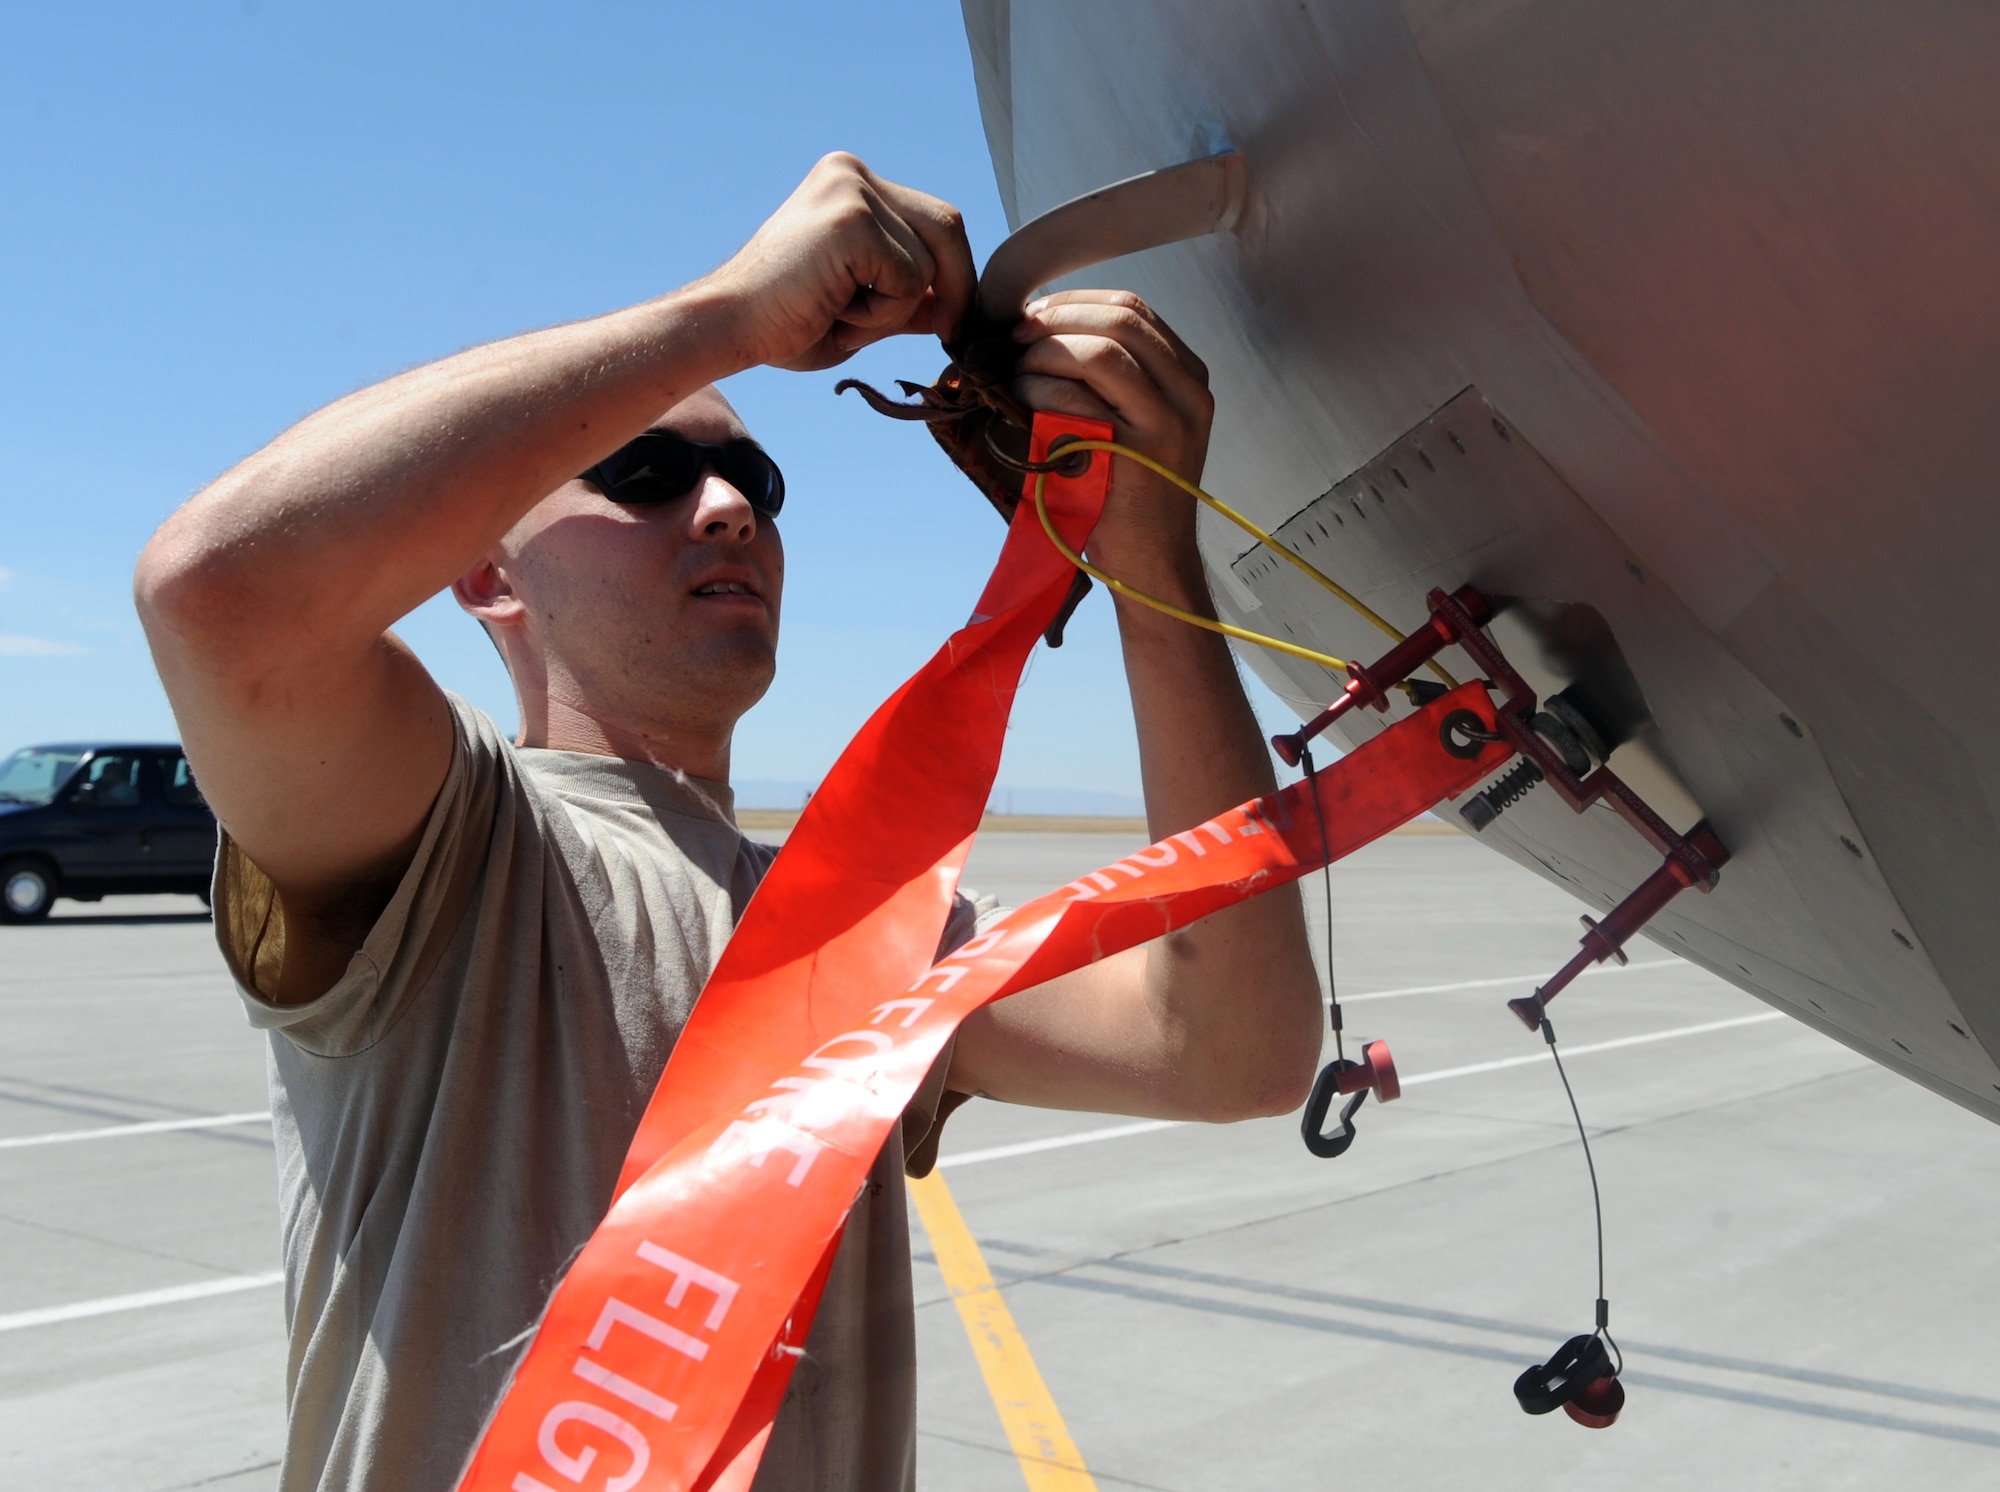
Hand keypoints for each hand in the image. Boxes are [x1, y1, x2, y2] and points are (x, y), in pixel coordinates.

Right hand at [705, 153, 974, 372]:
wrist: (729, 327)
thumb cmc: (785, 323)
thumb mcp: (864, 307)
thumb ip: (909, 295)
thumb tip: (957, 305)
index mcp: (851, 183)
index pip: (934, 220)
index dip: (955, 273)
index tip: (951, 320)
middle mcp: (853, 174)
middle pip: (947, 226)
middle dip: (957, 288)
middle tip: (949, 335)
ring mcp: (852, 191)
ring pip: (930, 262)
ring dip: (898, 310)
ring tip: (843, 315)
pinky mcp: (852, 220)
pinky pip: (910, 280)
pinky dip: (883, 314)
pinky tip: (836, 311)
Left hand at [1010, 290, 1214, 587]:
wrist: (1148, 562)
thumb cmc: (1124, 492)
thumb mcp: (1131, 421)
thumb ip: (1107, 376)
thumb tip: (1040, 325)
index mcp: (1188, 376)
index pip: (1132, 308)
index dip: (1074, 303)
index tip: (1031, 317)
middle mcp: (1189, 392)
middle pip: (1121, 319)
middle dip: (1057, 320)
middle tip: (1014, 338)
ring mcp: (1170, 421)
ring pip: (1103, 350)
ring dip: (1047, 352)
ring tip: (1018, 374)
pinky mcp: (1141, 451)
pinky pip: (1082, 397)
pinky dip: (1043, 388)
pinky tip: (1023, 399)